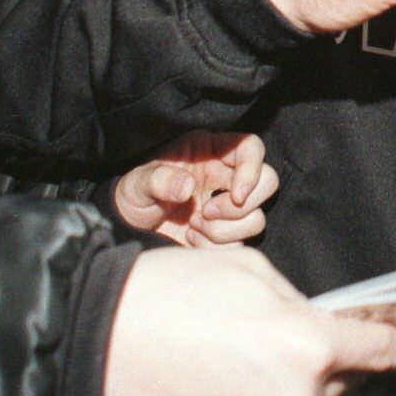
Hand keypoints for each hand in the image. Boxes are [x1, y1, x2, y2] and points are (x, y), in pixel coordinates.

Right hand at [102, 247, 395, 395]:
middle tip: (288, 328)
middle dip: (327, 354)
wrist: (91, 348)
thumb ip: (298, 301)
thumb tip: (317, 322)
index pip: (379, 351)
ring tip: (230, 348)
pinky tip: (216, 377)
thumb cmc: (165, 299)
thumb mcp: (248, 269)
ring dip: (284, 379)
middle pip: (338, 378)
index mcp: (307, 347)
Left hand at [113, 131, 277, 246]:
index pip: (251, 148)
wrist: (128, 227)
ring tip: (194, 227)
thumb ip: (157, 179)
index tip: (236, 194)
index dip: (252, 168)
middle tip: (207, 213)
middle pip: (268, 182)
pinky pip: (240, 244)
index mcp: (211, 151)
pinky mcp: (226, 235)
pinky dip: (216, 247)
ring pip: (256, 219)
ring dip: (226, 231)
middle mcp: (226, 177)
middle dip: (239, 206)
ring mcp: (229, 208)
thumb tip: (186, 187)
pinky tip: (192, 240)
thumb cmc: (134, 194)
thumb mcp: (137, 182)